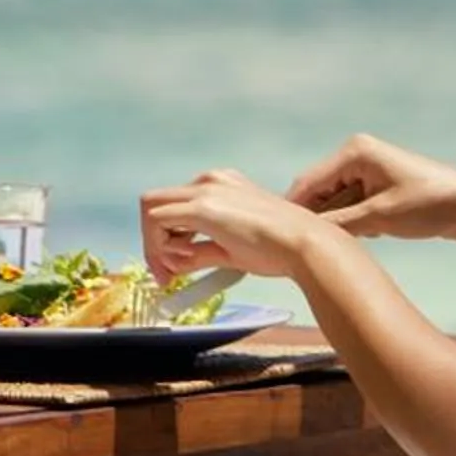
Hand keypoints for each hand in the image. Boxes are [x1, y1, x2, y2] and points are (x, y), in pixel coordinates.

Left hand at [140, 169, 332, 281]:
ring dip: (154, 245)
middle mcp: (209, 181)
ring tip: (174, 274)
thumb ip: (200, 254)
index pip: (175, 206)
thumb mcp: (231, 250)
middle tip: (164, 274)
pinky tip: (181, 267)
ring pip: (152, 209)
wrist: (303, 245)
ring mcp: (205, 191)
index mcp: (219, 185)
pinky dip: (159, 246)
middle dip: (152, 241)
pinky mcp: (203, 207)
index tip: (172, 268)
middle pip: (155, 203)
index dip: (164, 238)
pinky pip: (158, 221)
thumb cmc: (278, 248)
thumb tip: (175, 266)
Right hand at [286, 133, 455, 243]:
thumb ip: (338, 224)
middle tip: (318, 244)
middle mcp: (356, 154)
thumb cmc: (429, 205)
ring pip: (334, 200)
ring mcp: (367, 168)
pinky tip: (373, 232)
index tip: (283, 238)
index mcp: (354, 152)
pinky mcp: (377, 183)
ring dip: (340, 221)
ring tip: (359, 236)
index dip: (295, 211)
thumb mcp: (379, 217)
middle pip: (319, 191)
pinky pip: (350, 203)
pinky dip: (353, 220)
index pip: (308, 183)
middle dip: (320, 217)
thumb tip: (305, 234)